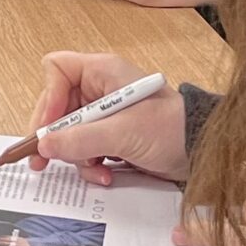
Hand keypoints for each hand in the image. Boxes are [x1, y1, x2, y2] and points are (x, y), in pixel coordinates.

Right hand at [27, 52, 185, 186]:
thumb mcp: (123, 134)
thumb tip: (44, 146)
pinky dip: (90, 164)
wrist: (202, 153)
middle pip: (56, 105)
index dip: (48, 97)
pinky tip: (105, 174)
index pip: (57, 70)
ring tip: (94, 169)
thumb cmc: (170, 130)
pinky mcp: (111, 137)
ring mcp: (104, 114)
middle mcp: (99, 88)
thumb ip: (81, 140)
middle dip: (54, 135)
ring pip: (68, 131)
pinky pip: (84, 148)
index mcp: (102, 72)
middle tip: (42, 161)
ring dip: (76, 155)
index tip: (49, 127)